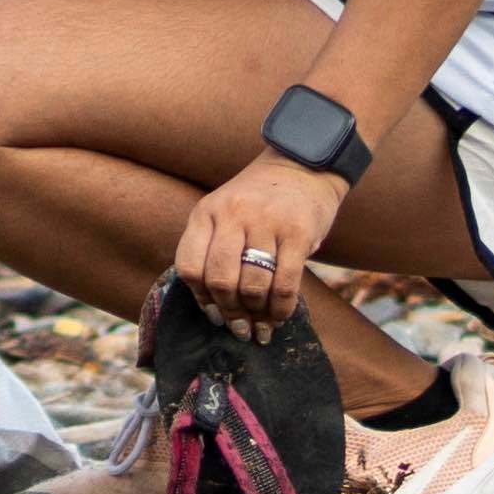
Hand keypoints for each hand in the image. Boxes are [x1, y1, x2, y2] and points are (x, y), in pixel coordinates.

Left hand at [172, 154, 349, 332]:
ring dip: (257, 314)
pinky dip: (281, 309)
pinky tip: (280, 316)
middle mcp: (232, 214)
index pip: (190, 268)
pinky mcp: (298, 232)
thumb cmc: (259, 202)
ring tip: (262, 324)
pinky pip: (285, 284)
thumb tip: (216, 312)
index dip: (201, 298)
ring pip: (253, 286)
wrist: (303, 167)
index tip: (214, 313)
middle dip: (231, 312)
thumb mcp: (224, 214)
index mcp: (206, 212)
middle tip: (241, 326)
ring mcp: (266, 222)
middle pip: (221, 281)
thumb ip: (213, 251)